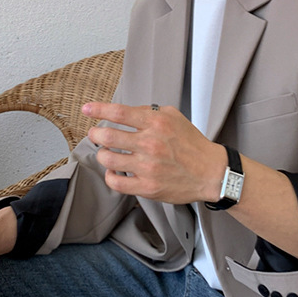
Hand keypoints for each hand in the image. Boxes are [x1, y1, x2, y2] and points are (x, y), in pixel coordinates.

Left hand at [83, 102, 226, 204]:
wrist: (210, 172)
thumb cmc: (192, 145)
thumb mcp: (174, 117)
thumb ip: (149, 112)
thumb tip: (125, 113)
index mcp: (156, 123)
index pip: (119, 113)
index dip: (98, 109)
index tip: (87, 109)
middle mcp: (150, 144)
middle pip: (107, 136)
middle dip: (95, 134)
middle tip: (95, 134)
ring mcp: (148, 167)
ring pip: (107, 159)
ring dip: (103, 154)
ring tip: (108, 154)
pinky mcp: (147, 187)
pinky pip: (116, 182)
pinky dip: (110, 175)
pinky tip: (116, 171)